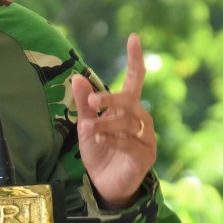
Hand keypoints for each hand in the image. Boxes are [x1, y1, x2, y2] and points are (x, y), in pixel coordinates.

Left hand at [71, 32, 155, 206]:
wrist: (105, 184)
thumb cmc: (99, 151)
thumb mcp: (87, 125)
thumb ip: (85, 104)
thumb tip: (77, 77)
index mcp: (127, 108)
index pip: (135, 79)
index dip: (134, 59)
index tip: (133, 38)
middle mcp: (140, 119)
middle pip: (129, 101)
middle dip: (111, 99)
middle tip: (92, 101)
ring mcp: (145, 137)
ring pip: (127, 123)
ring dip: (106, 124)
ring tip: (88, 129)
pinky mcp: (145, 155)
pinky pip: (130, 143)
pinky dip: (113, 139)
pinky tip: (100, 139)